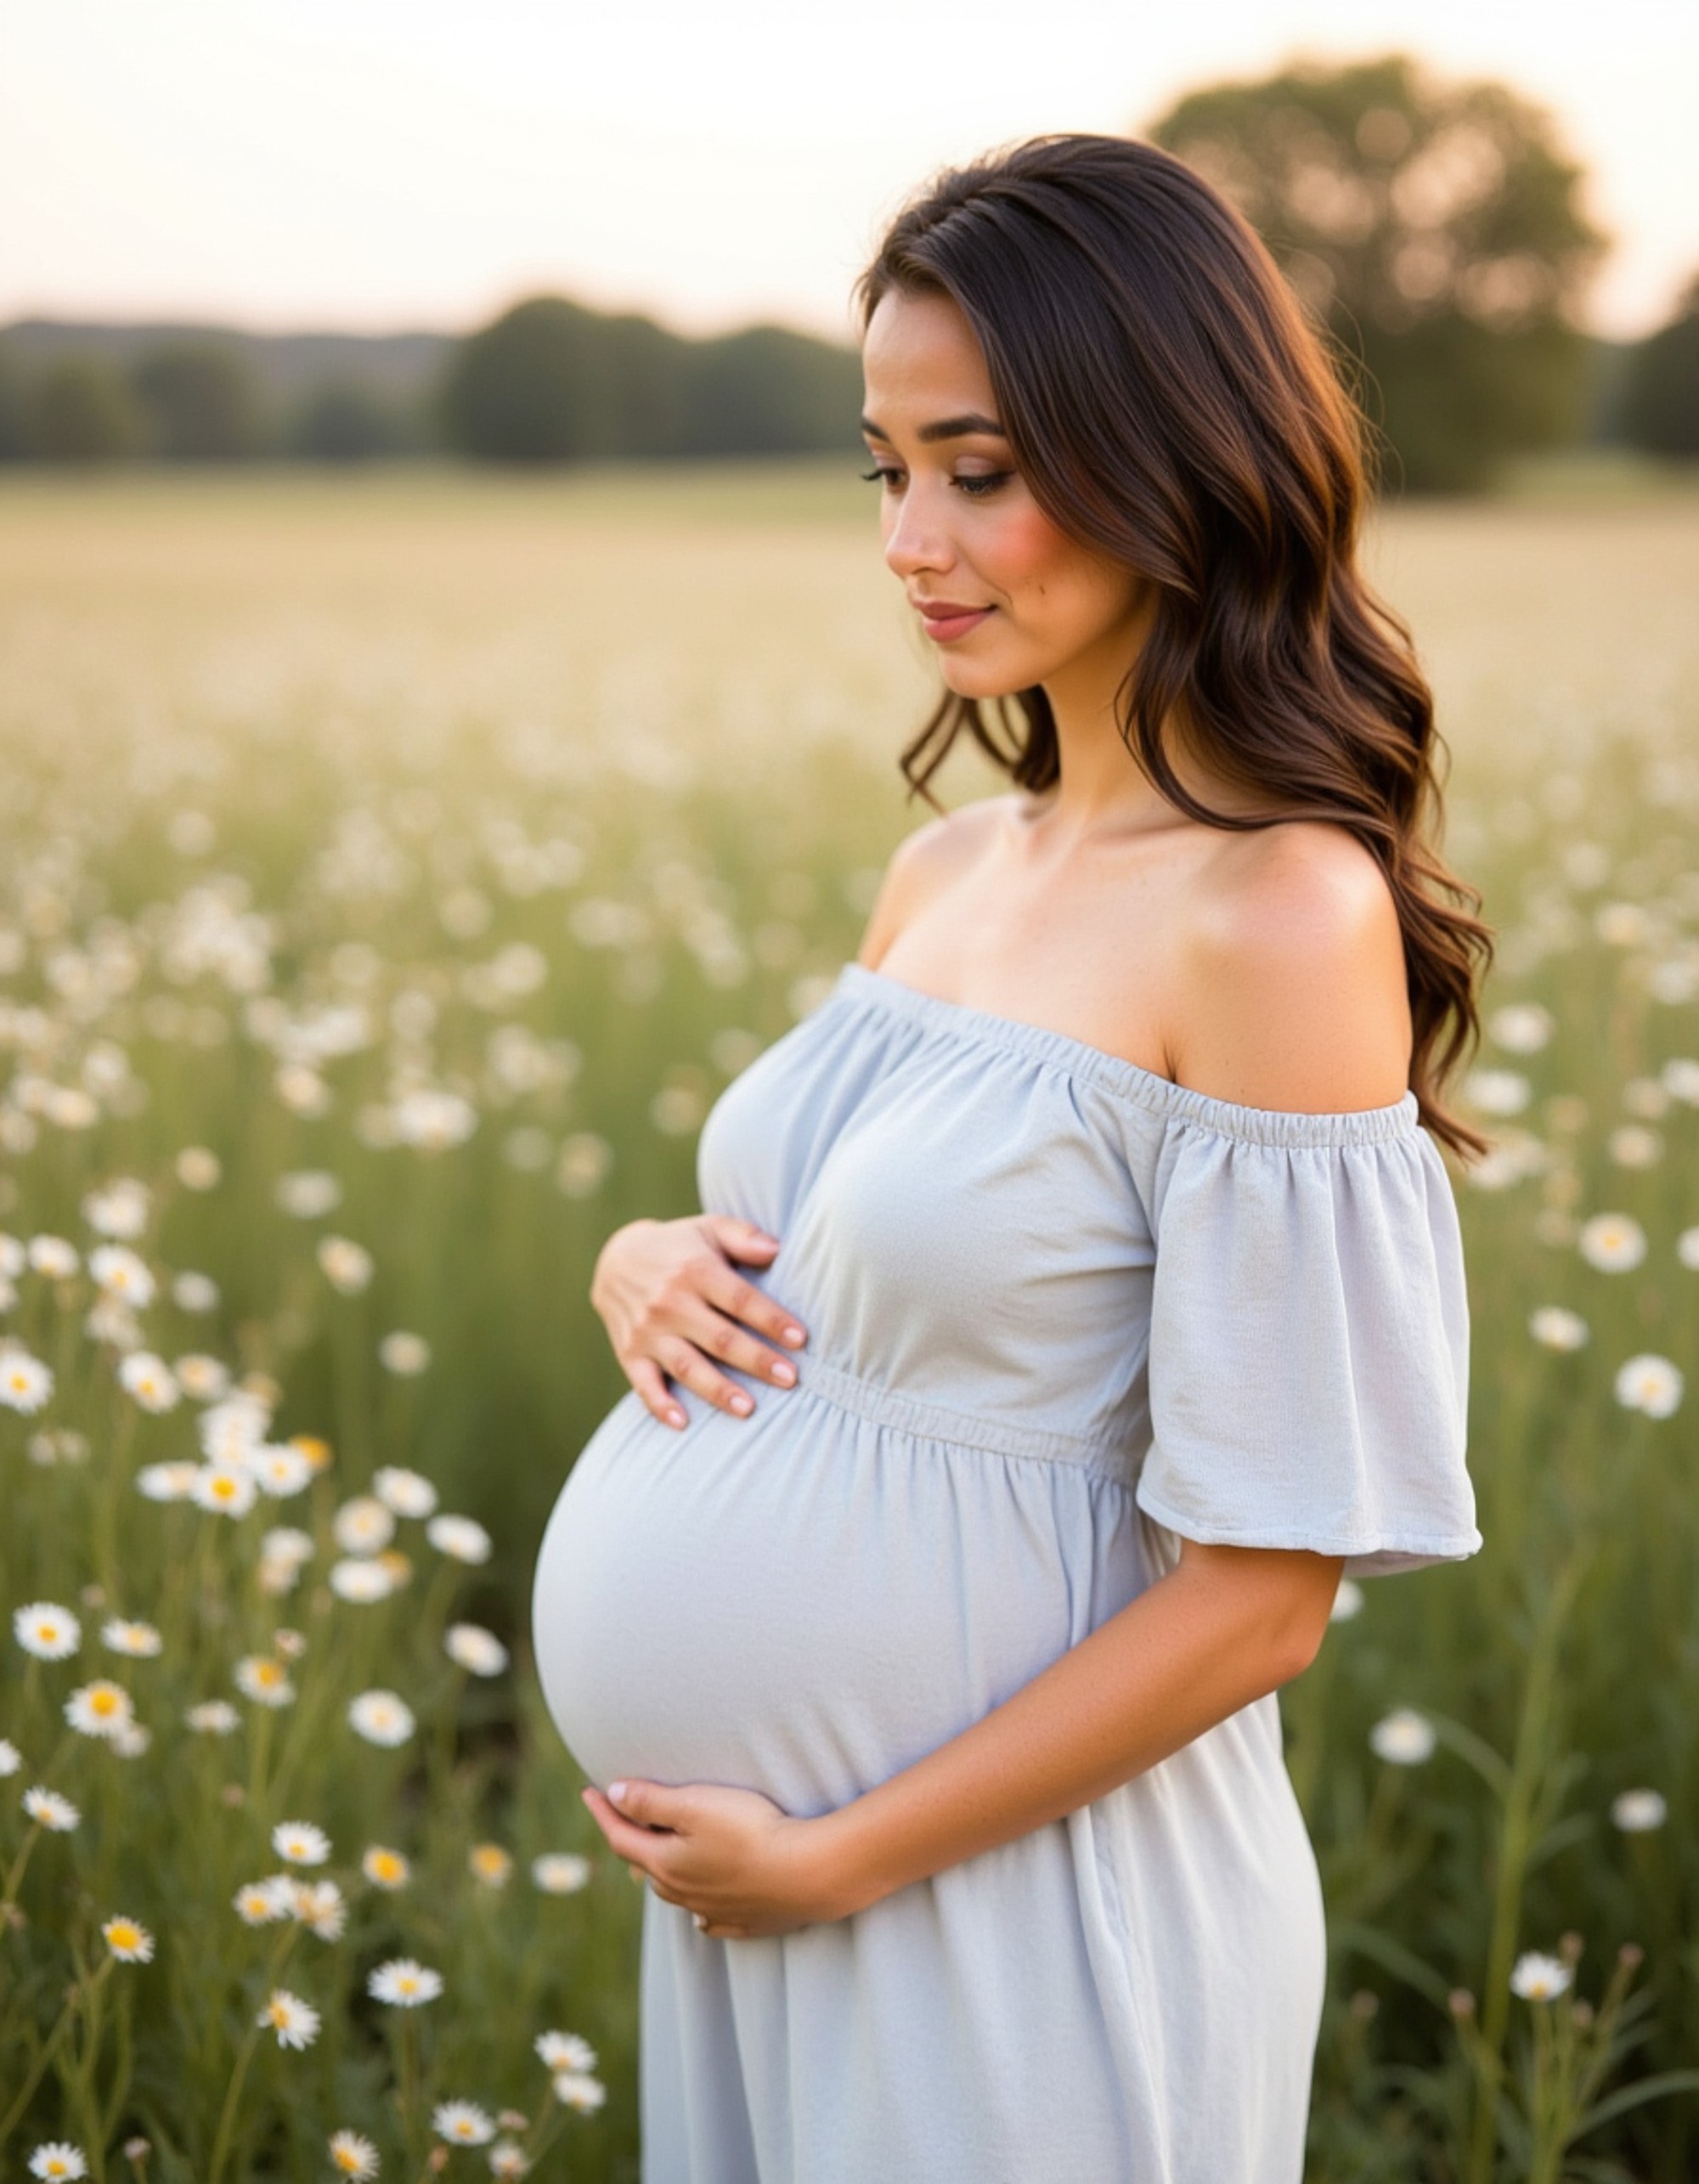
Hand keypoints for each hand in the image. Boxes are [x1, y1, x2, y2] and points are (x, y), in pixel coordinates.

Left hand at [581, 1778, 849, 1939]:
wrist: (809, 1873)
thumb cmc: (751, 1831)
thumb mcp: (696, 1804)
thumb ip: (651, 1801)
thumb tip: (614, 1795)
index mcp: (665, 1864)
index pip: (621, 1837)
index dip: (603, 1812)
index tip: (589, 1791)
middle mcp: (684, 1893)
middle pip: (646, 1867)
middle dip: (631, 1842)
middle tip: (623, 1820)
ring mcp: (716, 1911)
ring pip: (676, 1893)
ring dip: (662, 1873)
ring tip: (658, 1858)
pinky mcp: (748, 1921)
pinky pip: (710, 1919)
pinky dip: (698, 1909)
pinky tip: (700, 1912)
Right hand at [590, 1214, 808, 1429]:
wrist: (615, 1259)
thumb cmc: (679, 1246)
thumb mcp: (709, 1228)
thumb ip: (744, 1237)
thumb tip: (779, 1249)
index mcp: (695, 1270)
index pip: (739, 1299)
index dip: (771, 1320)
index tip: (800, 1339)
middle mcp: (670, 1302)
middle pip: (720, 1338)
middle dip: (757, 1360)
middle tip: (791, 1380)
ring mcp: (648, 1331)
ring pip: (687, 1366)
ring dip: (718, 1390)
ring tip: (749, 1409)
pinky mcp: (630, 1353)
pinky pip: (644, 1384)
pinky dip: (660, 1405)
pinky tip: (683, 1423)